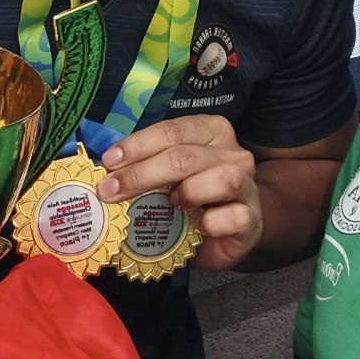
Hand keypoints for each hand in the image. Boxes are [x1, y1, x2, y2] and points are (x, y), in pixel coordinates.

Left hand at [98, 115, 261, 270]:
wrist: (235, 225)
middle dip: (142, 174)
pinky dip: (213, 222)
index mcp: (210, 130)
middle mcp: (232, 152)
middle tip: (110, 191)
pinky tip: (200, 227)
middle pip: (186, 156)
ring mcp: (247, 184)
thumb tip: (106, 173)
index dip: (137, 145)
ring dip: (189, 191)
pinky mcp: (253, 219)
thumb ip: (148, 167)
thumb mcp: (171, 174)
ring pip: (223, 178)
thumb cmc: (196, 194)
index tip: (108, 162)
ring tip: (170, 204)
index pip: (172, 130)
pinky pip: (235, 216)